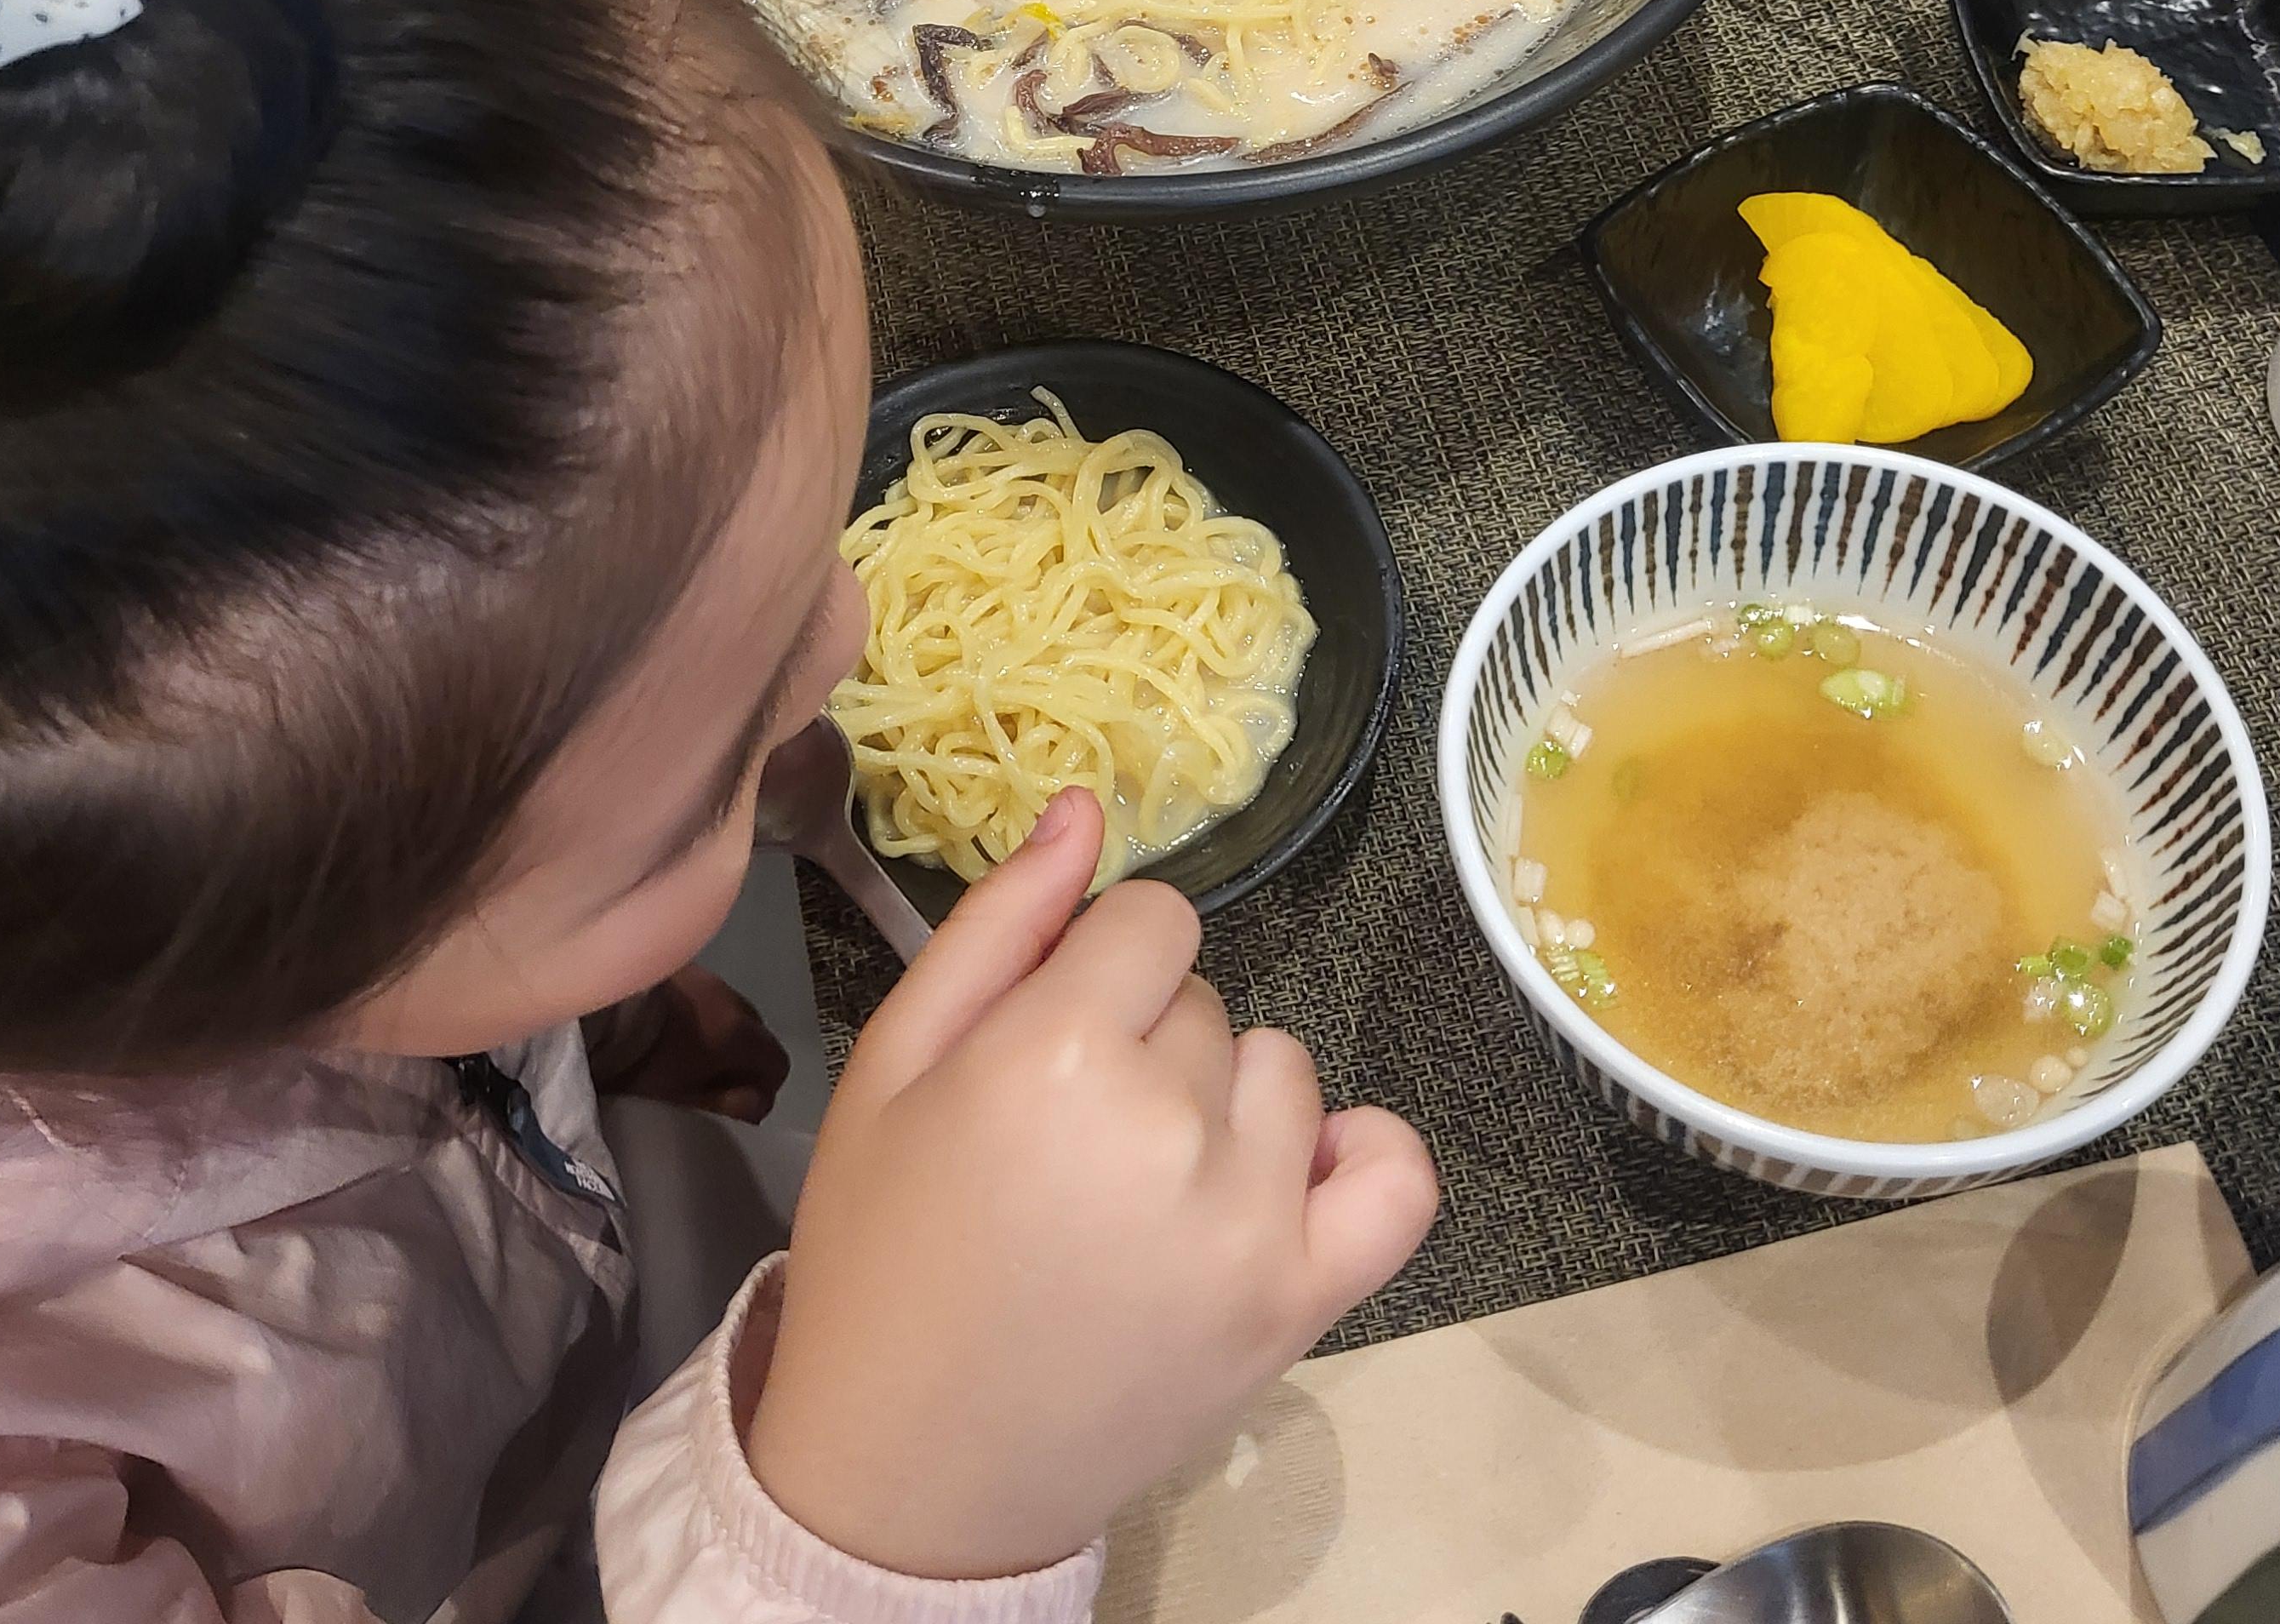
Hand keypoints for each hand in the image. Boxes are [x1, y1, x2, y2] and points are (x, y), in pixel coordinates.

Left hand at [590, 965, 790, 1122]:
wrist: (598, 1009)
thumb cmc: (642, 1061)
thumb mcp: (685, 1095)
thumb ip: (729, 1103)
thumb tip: (759, 1104)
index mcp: (738, 1033)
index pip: (777, 1062)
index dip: (763, 1086)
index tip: (738, 1101)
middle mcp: (732, 998)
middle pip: (756, 1033)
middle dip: (742, 1057)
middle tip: (710, 1079)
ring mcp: (708, 977)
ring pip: (731, 1010)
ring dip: (720, 1031)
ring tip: (688, 1049)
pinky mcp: (683, 966)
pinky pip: (707, 994)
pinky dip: (701, 1011)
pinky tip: (672, 1024)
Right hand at [744, 790, 1437, 1581]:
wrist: (908, 1470)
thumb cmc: (884, 1249)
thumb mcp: (892, 1062)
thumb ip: (997, 923)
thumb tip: (1085, 808)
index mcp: (1058, 1050)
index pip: (1153, 918)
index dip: (1096, 960)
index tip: (1051, 1028)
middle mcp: (1171, 1123)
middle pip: (1206, 999)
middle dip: (1141, 1035)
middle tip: (1065, 1135)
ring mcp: (1251, 1220)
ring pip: (1283, 1072)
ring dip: (1225, 1103)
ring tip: (1139, 1181)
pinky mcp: (1301, 1303)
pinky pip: (1396, 1179)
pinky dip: (1361, 1156)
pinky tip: (1288, 1175)